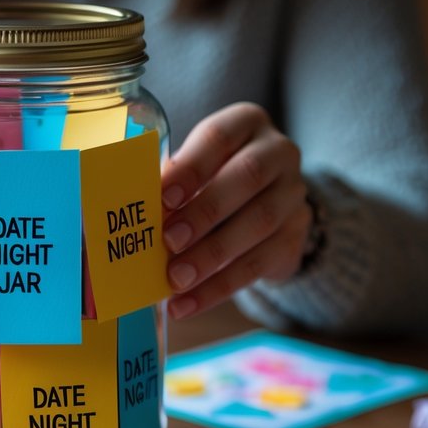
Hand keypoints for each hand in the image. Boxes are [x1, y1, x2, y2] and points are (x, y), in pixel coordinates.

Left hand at [160, 102, 309, 318]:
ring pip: (259, 223)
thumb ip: (171, 182)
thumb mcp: (195, 169)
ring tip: (175, 279)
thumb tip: (132, 208)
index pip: (219, 138)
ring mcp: (293, 194)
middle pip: (247, 177)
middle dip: (205, 211)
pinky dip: (219, 288)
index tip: (164, 196)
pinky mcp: (296, 235)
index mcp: (245, 124)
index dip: (191, 167)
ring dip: (212, 255)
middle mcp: (279, 152)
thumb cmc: (214, 179)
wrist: (267, 206)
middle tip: (169, 241)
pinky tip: (188, 303)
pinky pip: (259, 264)